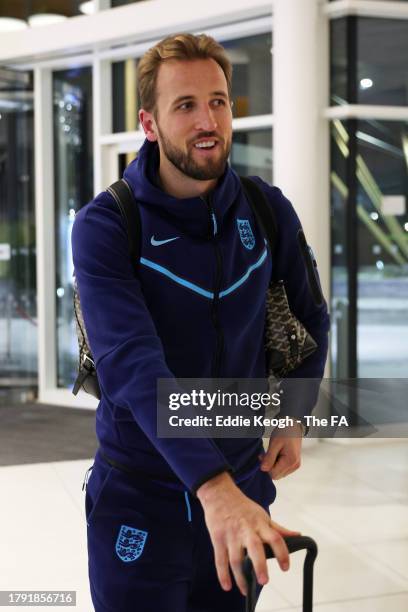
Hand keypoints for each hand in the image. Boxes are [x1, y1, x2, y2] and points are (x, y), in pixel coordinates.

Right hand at [197, 472, 299, 595]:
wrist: (219, 494)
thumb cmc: (243, 507)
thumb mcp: (262, 515)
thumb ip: (278, 528)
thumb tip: (297, 535)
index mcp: (260, 524)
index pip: (275, 537)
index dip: (282, 552)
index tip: (286, 567)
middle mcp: (246, 530)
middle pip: (255, 548)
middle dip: (259, 565)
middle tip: (264, 581)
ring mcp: (231, 535)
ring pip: (236, 558)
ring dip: (240, 576)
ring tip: (246, 590)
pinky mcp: (218, 539)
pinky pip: (220, 559)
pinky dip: (223, 574)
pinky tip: (227, 586)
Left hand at [260, 423, 302, 479]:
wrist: (293, 426)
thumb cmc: (285, 432)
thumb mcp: (274, 443)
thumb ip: (269, 457)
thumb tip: (263, 469)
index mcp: (290, 461)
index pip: (274, 474)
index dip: (266, 466)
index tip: (263, 456)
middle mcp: (294, 466)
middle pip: (277, 475)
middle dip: (269, 466)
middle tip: (266, 454)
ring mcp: (295, 466)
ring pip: (279, 473)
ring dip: (273, 465)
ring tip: (273, 453)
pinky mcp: (294, 464)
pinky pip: (282, 470)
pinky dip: (277, 464)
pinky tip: (277, 455)